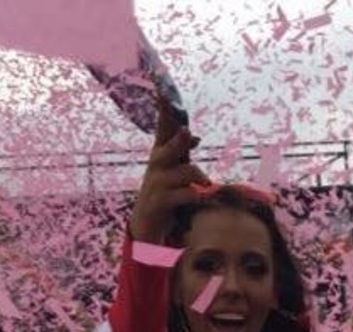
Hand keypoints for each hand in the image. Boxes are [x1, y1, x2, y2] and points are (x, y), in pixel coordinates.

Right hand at [129, 97, 211, 243]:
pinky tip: (198, 198)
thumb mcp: (173, 171)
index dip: (164, 108)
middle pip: (168, 147)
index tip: (163, 87)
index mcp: (159, 154)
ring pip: (183, 173)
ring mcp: (156, 184)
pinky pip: (183, 195)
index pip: (162, 126)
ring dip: (198, 177)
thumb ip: (182, 153)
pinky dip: (194, 196)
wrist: (146, 224)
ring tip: (206, 184)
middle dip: (178, 141)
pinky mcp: (159, 203)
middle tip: (188, 133)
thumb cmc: (164, 194)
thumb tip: (193, 135)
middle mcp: (156, 165)